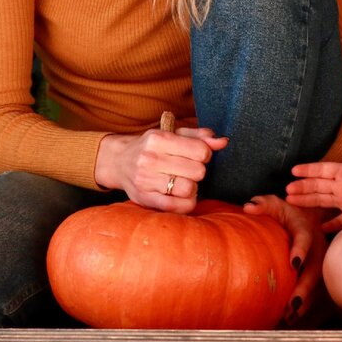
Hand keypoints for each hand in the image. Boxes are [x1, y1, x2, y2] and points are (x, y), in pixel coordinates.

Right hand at [94, 125, 227, 212]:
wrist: (119, 161)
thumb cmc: (153, 147)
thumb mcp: (174, 134)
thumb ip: (200, 137)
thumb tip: (222, 142)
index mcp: (159, 139)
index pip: (201, 151)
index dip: (205, 154)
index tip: (197, 155)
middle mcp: (150, 159)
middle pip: (198, 171)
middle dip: (198, 171)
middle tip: (188, 170)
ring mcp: (146, 180)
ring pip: (189, 189)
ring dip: (192, 188)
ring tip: (183, 182)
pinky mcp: (144, 198)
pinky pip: (177, 207)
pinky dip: (186, 203)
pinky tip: (181, 196)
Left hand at [243, 195, 324, 324]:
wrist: (310, 218)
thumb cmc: (287, 213)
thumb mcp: (276, 205)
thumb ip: (263, 205)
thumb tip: (248, 207)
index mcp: (306, 229)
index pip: (305, 239)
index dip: (300, 251)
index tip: (293, 264)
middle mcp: (318, 248)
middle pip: (315, 270)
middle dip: (305, 287)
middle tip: (292, 303)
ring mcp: (320, 263)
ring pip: (317, 285)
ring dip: (305, 301)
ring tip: (290, 315)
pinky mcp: (319, 274)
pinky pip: (315, 292)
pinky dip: (305, 306)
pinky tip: (291, 318)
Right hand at [286, 158, 341, 231]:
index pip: (324, 170)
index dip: (309, 170)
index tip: (294, 170)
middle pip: (318, 186)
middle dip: (302, 187)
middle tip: (286, 190)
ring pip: (323, 201)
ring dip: (308, 202)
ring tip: (292, 202)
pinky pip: (338, 221)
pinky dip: (328, 224)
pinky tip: (317, 227)